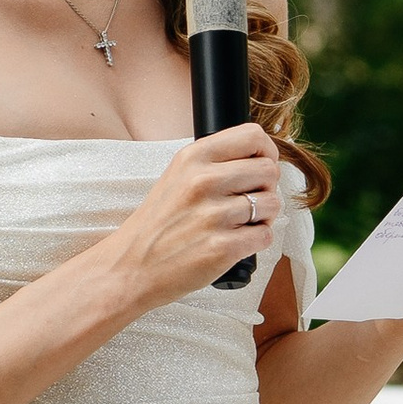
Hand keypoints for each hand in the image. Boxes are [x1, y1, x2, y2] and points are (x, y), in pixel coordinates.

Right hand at [104, 122, 287, 306]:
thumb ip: (214, 163)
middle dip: (266, 188)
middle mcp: (203, 181)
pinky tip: (236, 242)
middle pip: (269, 171)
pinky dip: (257, 241)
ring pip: (272, 204)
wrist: (130, 267)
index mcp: (193, 157)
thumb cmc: (158, 224)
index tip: (261, 166)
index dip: (267, 152)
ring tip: (240, 224)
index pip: (253, 136)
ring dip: (264, 217)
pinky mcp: (221, 247)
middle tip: (249, 202)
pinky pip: (265, 235)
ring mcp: (213, 215)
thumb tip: (260, 159)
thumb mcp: (177, 176)